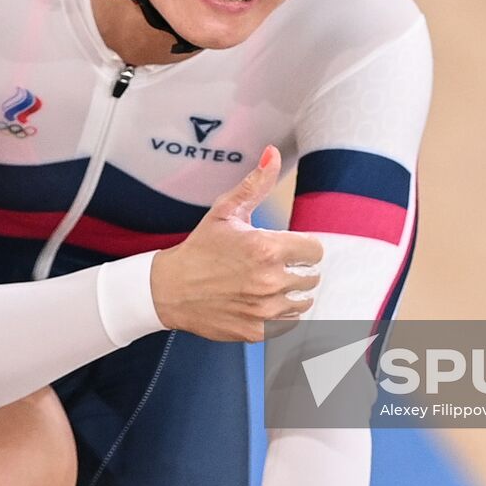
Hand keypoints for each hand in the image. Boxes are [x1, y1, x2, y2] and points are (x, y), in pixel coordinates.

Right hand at [150, 145, 322, 341]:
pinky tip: (263, 303)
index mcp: (266, 248)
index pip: (316, 251)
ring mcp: (264, 310)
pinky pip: (290, 324)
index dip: (304, 247)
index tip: (289, 248)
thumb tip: (273, 153)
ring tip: (270, 285)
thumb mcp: (225, 211)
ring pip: (305, 302)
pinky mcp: (257, 332)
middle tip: (275, 266)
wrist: (170, 289)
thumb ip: (255, 184)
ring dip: (293, 293)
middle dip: (298, 269)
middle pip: (312, 277)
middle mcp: (269, 280)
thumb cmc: (200, 247)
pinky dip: (282, 315)